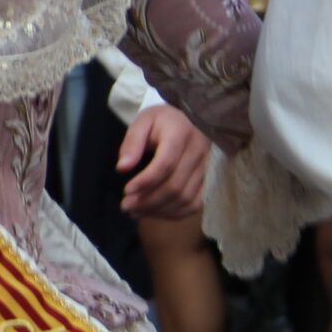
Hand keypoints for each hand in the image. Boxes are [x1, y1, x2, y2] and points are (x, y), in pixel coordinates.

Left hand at [117, 105, 208, 219]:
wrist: (188, 119)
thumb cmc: (161, 121)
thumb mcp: (142, 122)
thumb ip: (131, 143)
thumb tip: (122, 168)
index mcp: (181, 133)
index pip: (165, 164)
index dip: (145, 181)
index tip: (126, 190)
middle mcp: (198, 151)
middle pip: (174, 186)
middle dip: (148, 200)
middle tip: (126, 206)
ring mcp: (207, 167)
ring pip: (185, 198)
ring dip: (159, 210)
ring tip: (136, 211)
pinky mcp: (209, 179)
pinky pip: (195, 204)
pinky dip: (175, 213)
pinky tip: (155, 212)